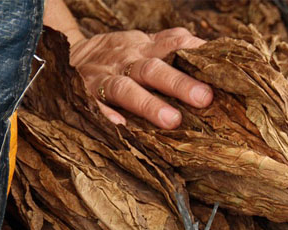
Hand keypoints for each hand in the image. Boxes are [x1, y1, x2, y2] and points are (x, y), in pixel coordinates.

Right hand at [69, 27, 212, 127]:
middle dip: (179, 83)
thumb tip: (213, 63)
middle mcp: (127, 60)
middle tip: (204, 98)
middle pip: (154, 69)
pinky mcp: (86, 96)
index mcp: (144, 47)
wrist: (70, 58)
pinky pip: (95, 105)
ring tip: (172, 120)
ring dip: (149, 104)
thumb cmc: (120, 58)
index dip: (195, 52)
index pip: (173, 44)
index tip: (217, 66)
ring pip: (127, 89)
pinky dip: (106, 115)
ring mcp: (105, 78)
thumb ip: (173, 52)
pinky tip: (120, 127)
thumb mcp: (144, 47)